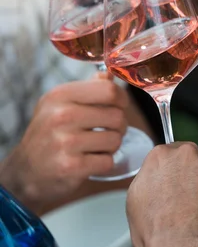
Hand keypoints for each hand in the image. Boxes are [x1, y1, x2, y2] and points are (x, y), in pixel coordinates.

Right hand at [0, 77, 128, 212]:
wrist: (25, 171)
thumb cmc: (49, 133)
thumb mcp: (60, 104)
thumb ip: (88, 88)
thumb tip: (110, 75)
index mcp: (60, 95)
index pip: (109, 90)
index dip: (122, 100)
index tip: (119, 107)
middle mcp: (61, 115)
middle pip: (117, 116)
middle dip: (119, 126)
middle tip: (108, 131)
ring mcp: (65, 142)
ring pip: (115, 139)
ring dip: (111, 146)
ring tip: (96, 147)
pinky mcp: (71, 167)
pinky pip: (108, 161)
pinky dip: (104, 164)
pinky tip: (90, 162)